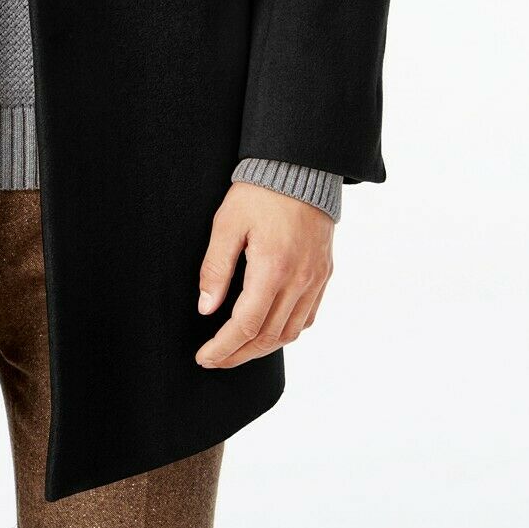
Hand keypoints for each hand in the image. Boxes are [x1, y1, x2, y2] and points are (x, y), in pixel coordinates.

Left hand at [194, 180, 332, 368]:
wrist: (301, 167)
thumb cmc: (260, 191)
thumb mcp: (227, 223)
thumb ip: (215, 267)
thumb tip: (206, 307)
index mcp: (273, 268)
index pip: (246, 325)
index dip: (224, 347)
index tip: (205, 357)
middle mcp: (299, 280)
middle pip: (269, 336)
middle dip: (239, 354)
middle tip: (215, 360)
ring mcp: (315, 279)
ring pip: (291, 332)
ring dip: (263, 348)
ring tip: (238, 351)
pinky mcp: (323, 273)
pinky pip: (308, 316)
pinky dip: (287, 332)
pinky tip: (269, 331)